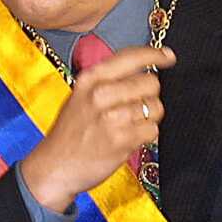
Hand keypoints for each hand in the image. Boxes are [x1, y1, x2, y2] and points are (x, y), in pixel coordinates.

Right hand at [20, 45, 174, 212]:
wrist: (54, 166)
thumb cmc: (70, 132)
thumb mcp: (79, 96)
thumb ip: (107, 81)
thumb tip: (143, 70)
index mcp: (90, 79)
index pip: (131, 56)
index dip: (155, 55)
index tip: (168, 56)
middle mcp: (100, 94)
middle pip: (151, 82)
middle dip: (150, 94)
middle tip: (135, 106)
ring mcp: (112, 117)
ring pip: (156, 107)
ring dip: (148, 117)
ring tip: (128, 125)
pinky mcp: (122, 140)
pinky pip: (153, 130)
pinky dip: (146, 135)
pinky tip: (129, 138)